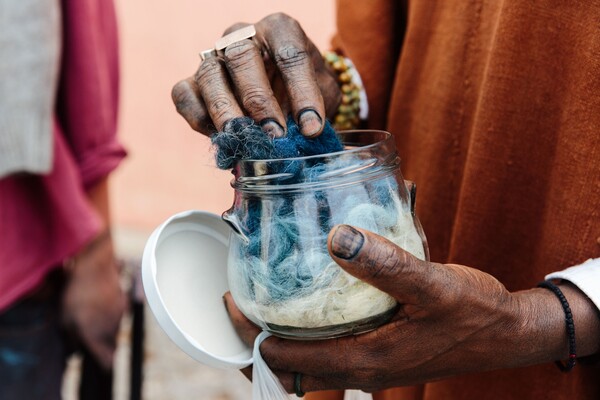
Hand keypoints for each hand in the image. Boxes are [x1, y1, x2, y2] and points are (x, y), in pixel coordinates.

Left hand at [62, 231, 126, 369]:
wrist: (95, 267)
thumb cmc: (77, 294)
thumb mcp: (65, 319)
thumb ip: (70, 341)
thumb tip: (73, 356)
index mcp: (97, 337)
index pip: (107, 361)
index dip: (104, 364)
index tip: (100, 364)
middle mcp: (112, 329)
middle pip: (111, 344)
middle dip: (102, 344)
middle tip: (88, 335)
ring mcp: (120, 316)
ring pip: (115, 328)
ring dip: (105, 327)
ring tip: (91, 315)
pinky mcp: (124, 303)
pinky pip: (118, 315)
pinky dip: (110, 314)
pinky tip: (100, 303)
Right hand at [172, 13, 340, 136]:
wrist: (284, 95)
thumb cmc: (305, 91)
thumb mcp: (323, 95)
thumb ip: (317, 109)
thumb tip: (304, 136)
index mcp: (280, 29)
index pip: (290, 54)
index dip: (303, 93)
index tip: (312, 128)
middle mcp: (243, 36)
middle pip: (242, 57)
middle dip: (259, 100)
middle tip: (275, 135)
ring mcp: (213, 57)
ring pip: (210, 75)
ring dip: (227, 112)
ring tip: (245, 141)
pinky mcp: (192, 81)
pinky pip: (184, 94)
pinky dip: (199, 118)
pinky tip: (223, 138)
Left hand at [225, 225, 599, 392]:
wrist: (507, 332)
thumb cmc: (474, 312)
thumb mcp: (432, 285)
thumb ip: (384, 264)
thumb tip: (336, 237)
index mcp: (363, 361)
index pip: (284, 358)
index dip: (249, 332)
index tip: (231, 297)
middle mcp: (359, 370)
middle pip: (287, 366)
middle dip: (255, 337)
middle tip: (239, 295)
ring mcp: (369, 364)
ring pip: (306, 359)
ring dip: (280, 334)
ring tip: (263, 296)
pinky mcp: (379, 352)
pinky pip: (328, 348)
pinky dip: (308, 330)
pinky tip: (309, 299)